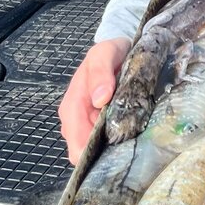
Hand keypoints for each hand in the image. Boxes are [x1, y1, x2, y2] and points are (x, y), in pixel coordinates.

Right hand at [59, 37, 130, 165]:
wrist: (119, 50)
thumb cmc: (110, 52)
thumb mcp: (105, 53)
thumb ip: (100, 72)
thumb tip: (100, 98)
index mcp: (72, 107)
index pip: (76, 143)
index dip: (92, 153)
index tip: (114, 152)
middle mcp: (76, 120)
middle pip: (84, 152)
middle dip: (103, 153)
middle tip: (128, 147)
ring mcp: (87, 124)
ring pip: (96, 149)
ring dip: (111, 148)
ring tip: (132, 141)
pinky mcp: (100, 125)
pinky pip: (106, 142)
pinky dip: (116, 142)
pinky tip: (131, 136)